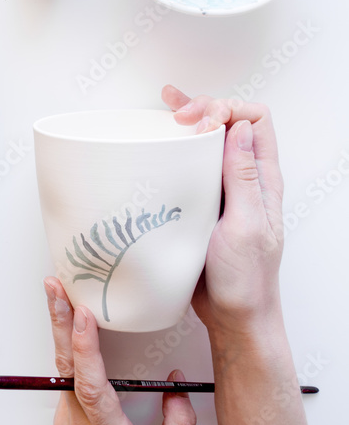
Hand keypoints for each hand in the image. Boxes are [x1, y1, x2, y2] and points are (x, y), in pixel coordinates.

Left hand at [35, 277, 195, 424]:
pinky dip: (67, 345)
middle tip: (55, 285)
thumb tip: (178, 386)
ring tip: (59, 290)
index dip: (86, 349)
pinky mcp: (62, 417)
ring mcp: (66, 419)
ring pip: (63, 365)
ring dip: (62, 326)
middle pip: (68, 364)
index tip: (84, 316)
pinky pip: (65, 374)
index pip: (92, 387)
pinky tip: (69, 323)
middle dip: (62, 320)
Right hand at [162, 85, 284, 340]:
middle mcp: (246, 179)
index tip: (199, 121)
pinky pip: (192, 166)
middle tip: (177, 114)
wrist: (233, 317)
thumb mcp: (246, 226)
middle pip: (232, 123)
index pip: (255, 121)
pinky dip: (177, 149)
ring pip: (211, 142)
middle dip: (206, 107)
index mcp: (263, 180)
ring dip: (191, 120)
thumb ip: (244, 178)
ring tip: (166, 107)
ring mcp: (224, 190)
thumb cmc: (245, 280)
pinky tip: (160, 143)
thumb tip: (239, 128)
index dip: (228, 109)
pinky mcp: (203, 203)